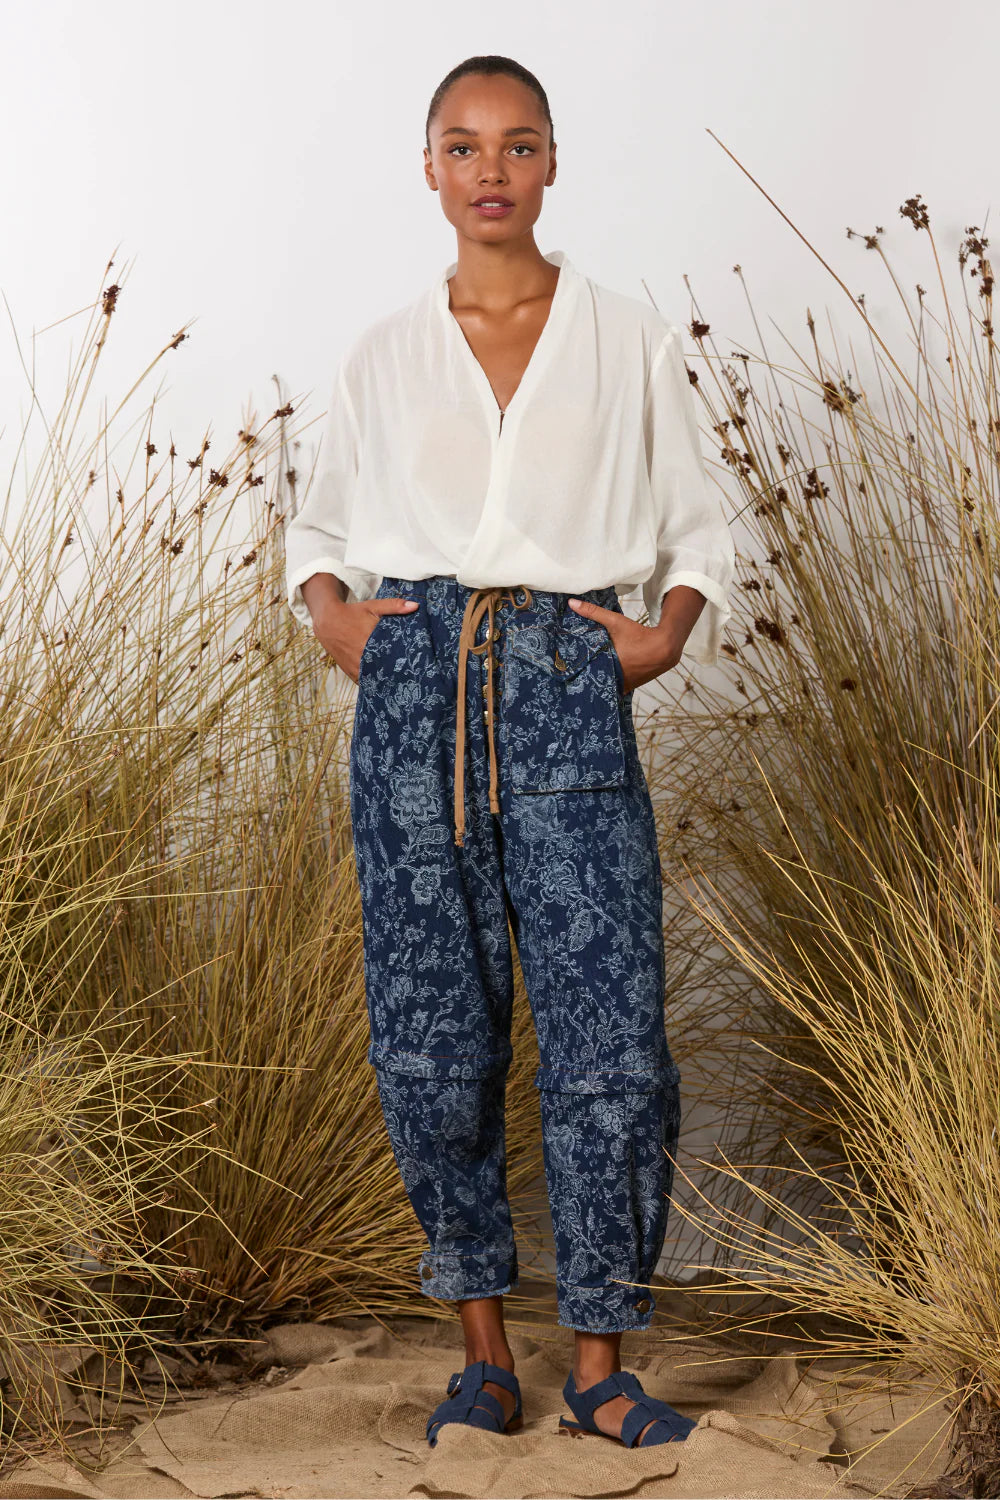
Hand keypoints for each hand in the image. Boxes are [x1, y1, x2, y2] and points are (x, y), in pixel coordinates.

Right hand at [311, 596, 418, 683]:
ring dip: (386, 681)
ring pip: (375, 681)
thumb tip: (415, 606)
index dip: (404, 663)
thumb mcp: (373, 606)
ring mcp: (355, 667)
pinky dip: (374, 684)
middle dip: (397, 674)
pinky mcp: (350, 673)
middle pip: (385, 672)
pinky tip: (384, 684)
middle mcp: (361, 657)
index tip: (414, 665)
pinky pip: (365, 683)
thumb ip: (394, 606)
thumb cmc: (353, 613)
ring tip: (399, 682)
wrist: (328, 622)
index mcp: (369, 642)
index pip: (392, 658)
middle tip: (410, 676)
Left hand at [566, 597, 681, 693]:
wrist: (664, 648)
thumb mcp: (616, 622)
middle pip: (594, 680)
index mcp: (609, 664)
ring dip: (597, 682)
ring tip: (583, 678)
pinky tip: (602, 681)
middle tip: (569, 674)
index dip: (574, 671)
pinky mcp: (630, 687)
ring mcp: (624, 685)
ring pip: (604, 686)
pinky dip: (609, 684)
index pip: (585, 672)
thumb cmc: (640, 635)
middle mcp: (616, 678)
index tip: (563, 668)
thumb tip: (571, 603)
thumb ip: (593, 612)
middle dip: (584, 677)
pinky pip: (615, 688)